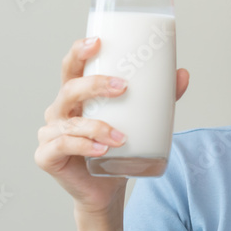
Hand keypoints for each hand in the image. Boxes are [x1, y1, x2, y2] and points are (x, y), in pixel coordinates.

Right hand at [34, 37, 189, 215]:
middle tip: (122, 87)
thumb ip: (159, 98)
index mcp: (76, 96)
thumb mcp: (140, 120)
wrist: (107, 189)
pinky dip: (84, 147)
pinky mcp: (46, 157)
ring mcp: (50, 134)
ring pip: (69, 122)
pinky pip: (63, 147)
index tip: (97, 42)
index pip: (71, 67)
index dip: (79, 52)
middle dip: (94, 85)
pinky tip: (102, 150)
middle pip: (69, 89)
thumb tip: (183, 74)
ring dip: (96, 126)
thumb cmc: (118, 149)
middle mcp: (59, 111)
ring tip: (121, 136)